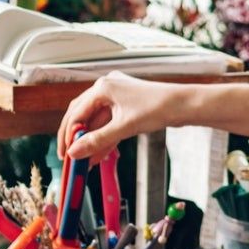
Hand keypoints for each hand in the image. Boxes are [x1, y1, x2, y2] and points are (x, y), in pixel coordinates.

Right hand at [58, 72, 176, 162]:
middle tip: (69, 157)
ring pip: (96, 121)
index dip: (68, 136)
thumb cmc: (157, 108)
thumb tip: (74, 152)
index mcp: (103, 87)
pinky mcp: (126, 106)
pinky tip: (98, 156)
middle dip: (75, 138)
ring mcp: (117, 96)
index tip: (65, 155)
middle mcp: (107, 88)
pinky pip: (109, 123)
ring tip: (84, 162)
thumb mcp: (124, 127)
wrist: (184, 105)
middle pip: (82, 115)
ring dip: (90, 141)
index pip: (76, 113)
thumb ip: (97, 141)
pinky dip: (104, 138)